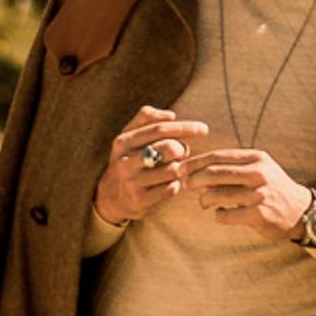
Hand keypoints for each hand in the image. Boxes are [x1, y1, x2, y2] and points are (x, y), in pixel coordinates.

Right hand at [95, 110, 210, 225]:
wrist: (111, 197)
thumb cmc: (129, 159)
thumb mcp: (130, 136)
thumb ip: (147, 118)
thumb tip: (170, 115)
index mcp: (123, 141)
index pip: (159, 129)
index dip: (184, 127)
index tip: (203, 129)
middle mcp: (126, 161)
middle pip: (168, 148)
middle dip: (182, 149)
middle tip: (182, 153)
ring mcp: (132, 182)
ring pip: (172, 170)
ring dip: (179, 168)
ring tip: (174, 168)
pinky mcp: (140, 200)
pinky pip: (170, 189)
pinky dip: (176, 185)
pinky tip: (170, 183)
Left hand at [191, 146, 315, 238]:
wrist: (302, 212)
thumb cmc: (273, 188)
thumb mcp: (259, 168)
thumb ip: (233, 166)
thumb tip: (198, 168)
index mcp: (256, 158)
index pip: (218, 156)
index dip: (196, 162)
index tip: (181, 168)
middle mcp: (258, 173)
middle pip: (214, 173)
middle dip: (194, 179)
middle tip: (185, 184)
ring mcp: (259, 194)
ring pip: (217, 194)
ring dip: (204, 199)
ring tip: (203, 202)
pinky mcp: (258, 215)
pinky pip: (225, 215)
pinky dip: (218, 215)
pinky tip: (222, 213)